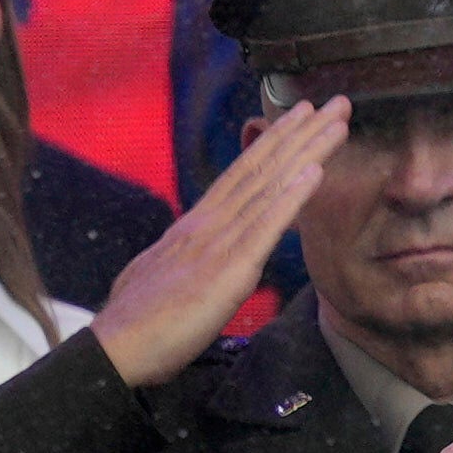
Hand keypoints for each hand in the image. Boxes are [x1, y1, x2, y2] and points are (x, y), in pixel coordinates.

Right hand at [95, 93, 361, 394]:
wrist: (115, 349)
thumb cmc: (139, 322)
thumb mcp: (165, 275)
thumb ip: (186, 257)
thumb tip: (196, 252)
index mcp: (195, 227)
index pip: (241, 175)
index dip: (272, 142)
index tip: (299, 116)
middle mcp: (208, 224)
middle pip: (262, 169)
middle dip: (301, 134)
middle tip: (337, 103)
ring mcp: (218, 243)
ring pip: (269, 187)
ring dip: (307, 152)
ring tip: (336, 123)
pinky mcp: (228, 270)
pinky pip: (264, 227)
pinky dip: (290, 197)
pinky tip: (314, 172)